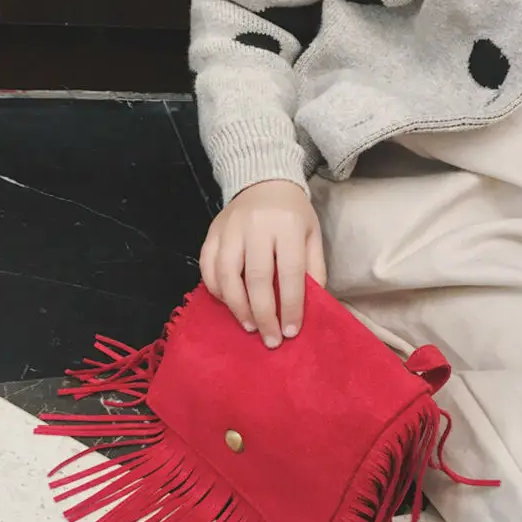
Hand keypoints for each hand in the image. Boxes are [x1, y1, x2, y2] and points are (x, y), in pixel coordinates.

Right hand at [200, 180, 326, 347]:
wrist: (264, 181)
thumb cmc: (293, 215)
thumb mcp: (312, 236)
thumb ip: (313, 269)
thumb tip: (309, 307)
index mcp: (287, 226)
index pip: (290, 272)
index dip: (291, 305)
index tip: (291, 331)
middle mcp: (256, 226)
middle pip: (256, 278)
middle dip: (264, 314)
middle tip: (270, 340)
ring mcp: (230, 229)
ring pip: (227, 275)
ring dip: (238, 308)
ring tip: (250, 327)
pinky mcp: (211, 233)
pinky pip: (207, 267)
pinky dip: (216, 291)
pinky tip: (230, 306)